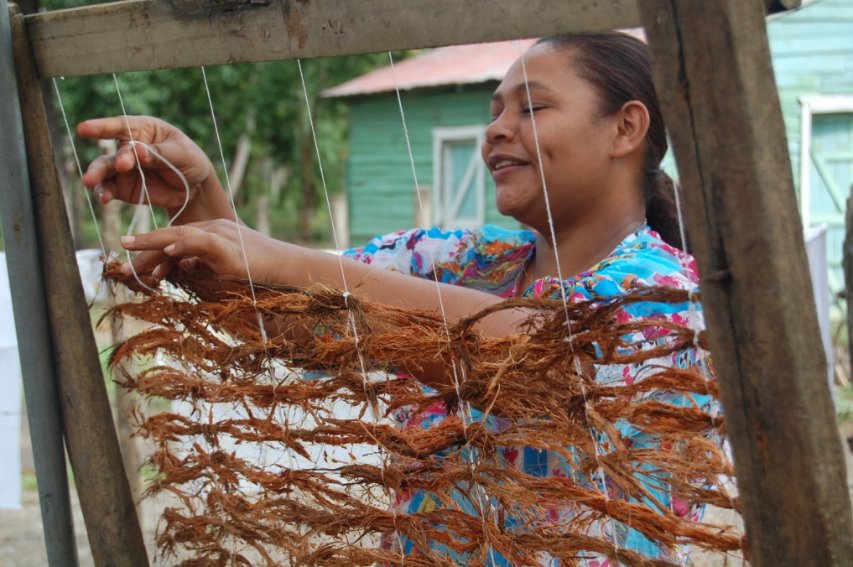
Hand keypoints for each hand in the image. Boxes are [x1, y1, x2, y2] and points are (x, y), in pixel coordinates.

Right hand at [77, 116, 231, 222]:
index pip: (121, 125)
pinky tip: (104, 198)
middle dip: (116, 160)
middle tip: (121, 166)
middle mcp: (129, 147)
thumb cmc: (190, 160)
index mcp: (144, 130)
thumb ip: (160, 153)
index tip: (83, 128)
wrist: (194, 187)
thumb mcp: (182, 153)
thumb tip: (138, 151)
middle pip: (114, 151)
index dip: (101, 126)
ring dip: (97, 176)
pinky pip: (109, 189)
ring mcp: (123, 168)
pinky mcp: (123, 187)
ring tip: (91, 182)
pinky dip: (104, 193)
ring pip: (103, 170)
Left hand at [120, 220, 283, 283]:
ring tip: (131, 244)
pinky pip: (203, 243)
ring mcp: (223, 236)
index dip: (152, 248)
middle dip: (146, 242)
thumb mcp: (224, 269)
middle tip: (122, 247)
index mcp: (212, 233)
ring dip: (155, 240)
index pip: (176, 238)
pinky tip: (169, 251)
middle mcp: (215, 229)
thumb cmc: (261, 273)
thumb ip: (200, 266)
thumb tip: (176, 269)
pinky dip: (185, 246)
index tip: (130, 259)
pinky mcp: (231, 248)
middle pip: (174, 233)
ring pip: (183, 234)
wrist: (290, 268)